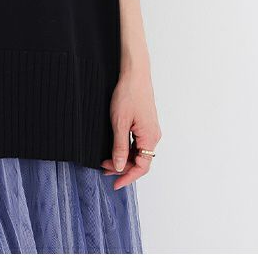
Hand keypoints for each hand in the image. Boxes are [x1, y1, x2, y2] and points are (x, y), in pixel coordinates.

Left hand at [100, 66, 160, 190]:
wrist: (135, 73)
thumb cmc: (128, 94)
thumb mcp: (119, 123)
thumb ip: (120, 147)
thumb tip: (121, 167)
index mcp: (150, 138)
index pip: (142, 167)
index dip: (128, 177)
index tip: (115, 184)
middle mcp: (153, 136)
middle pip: (140, 161)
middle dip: (122, 168)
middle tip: (104, 169)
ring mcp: (150, 129)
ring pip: (138, 152)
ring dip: (124, 158)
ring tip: (106, 161)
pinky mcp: (146, 123)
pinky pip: (138, 142)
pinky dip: (127, 149)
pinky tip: (116, 149)